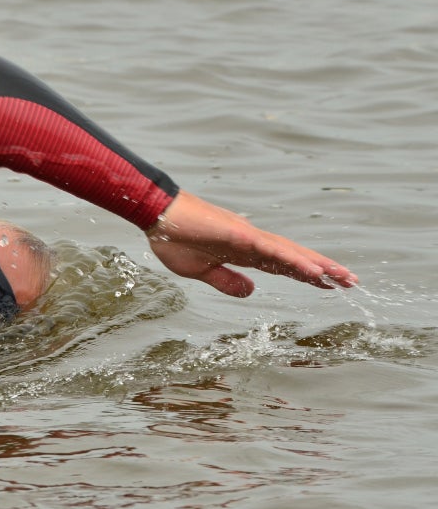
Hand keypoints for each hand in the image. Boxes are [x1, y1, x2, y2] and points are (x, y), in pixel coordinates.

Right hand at [145, 191, 357, 296]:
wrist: (157, 215)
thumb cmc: (172, 239)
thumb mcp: (200, 271)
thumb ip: (226, 281)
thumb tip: (251, 292)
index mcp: (242, 251)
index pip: (281, 265)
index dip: (304, 274)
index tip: (328, 284)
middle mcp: (252, 241)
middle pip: (294, 258)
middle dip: (323, 270)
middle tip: (351, 281)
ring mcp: (248, 236)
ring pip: (291, 253)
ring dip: (318, 265)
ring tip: (343, 277)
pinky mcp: (240, 235)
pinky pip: (273, 250)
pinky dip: (295, 260)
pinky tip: (314, 270)